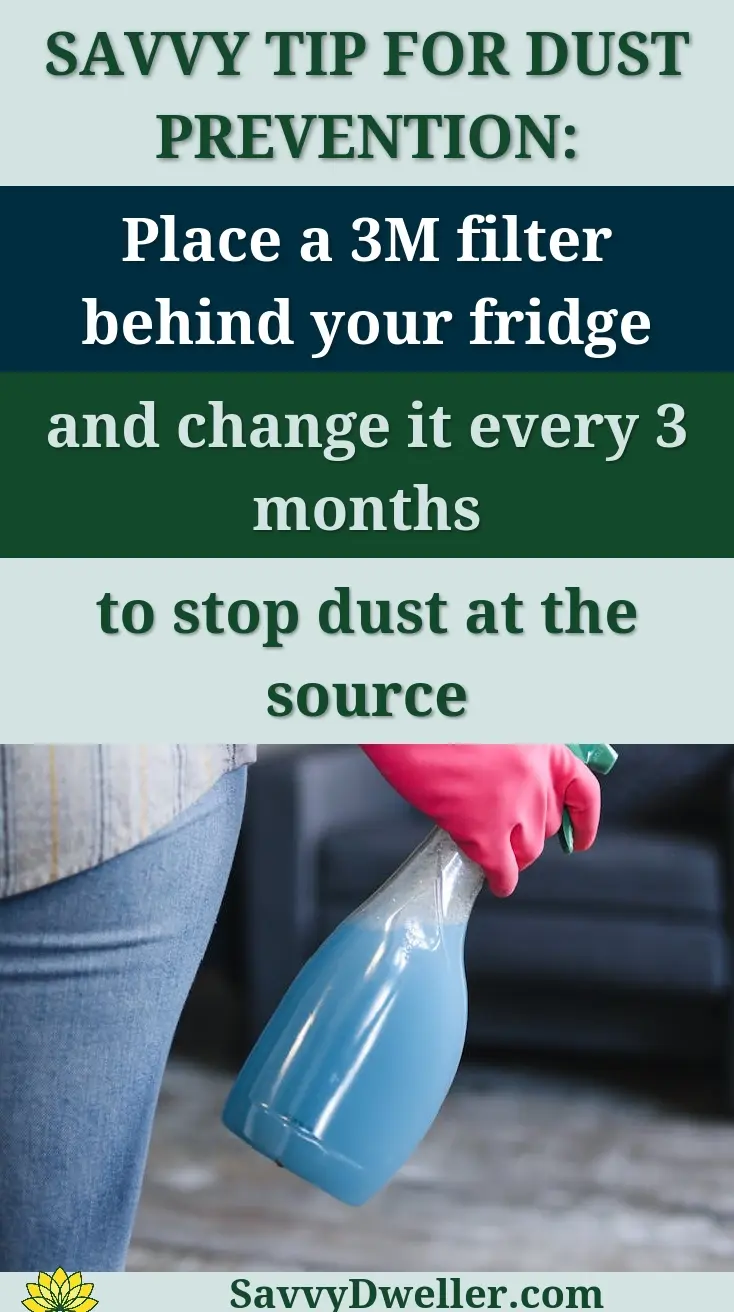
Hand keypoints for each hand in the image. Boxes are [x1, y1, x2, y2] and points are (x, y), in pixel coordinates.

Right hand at [360, 744, 600, 896]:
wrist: (409, 722)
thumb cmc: (443, 713)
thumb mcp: (496, 722)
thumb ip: (513, 749)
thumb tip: (513, 776)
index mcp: (542, 745)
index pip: (582, 791)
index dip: (584, 820)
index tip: (580, 836)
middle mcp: (536, 777)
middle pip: (549, 822)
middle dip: (533, 832)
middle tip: (514, 835)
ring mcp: (513, 807)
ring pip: (530, 849)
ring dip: (517, 856)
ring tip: (502, 857)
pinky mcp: (484, 831)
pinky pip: (503, 868)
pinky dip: (501, 879)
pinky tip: (496, 881)